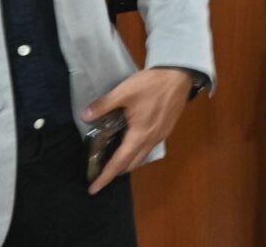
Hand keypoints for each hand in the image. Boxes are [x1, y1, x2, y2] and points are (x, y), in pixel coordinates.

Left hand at [82, 67, 191, 193]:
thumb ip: (104, 105)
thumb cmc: (153, 84)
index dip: (105, 176)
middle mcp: (152, 140)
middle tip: (100, 171)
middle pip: (132, 163)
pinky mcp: (167, 129)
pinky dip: (137, 151)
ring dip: (128, 161)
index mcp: (140, 134)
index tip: (94, 189)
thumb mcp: (125, 91)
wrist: (180, 75)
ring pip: (142, 156)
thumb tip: (85, 116)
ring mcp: (161, 135)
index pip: (119, 162)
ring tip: (113, 158)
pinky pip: (149, 147)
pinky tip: (131, 141)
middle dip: (115, 171)